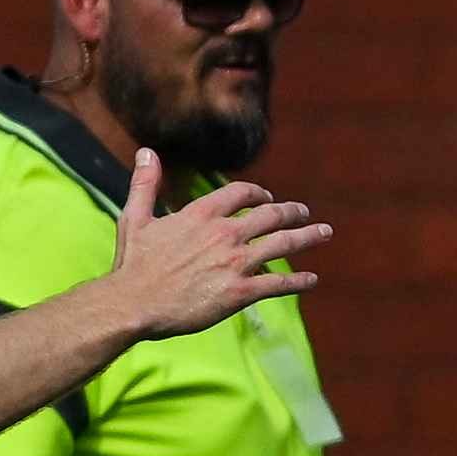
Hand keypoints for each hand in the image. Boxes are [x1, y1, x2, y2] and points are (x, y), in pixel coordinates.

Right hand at [80, 151, 327, 346]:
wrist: (132, 304)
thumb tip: (146, 151)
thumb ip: (146, 184)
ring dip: (309, 236)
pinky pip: (280, 284)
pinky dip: (300, 281)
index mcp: (201, 215)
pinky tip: (313, 279)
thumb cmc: (132, 264)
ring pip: (284, 244)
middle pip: (272, 215)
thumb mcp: (135, 218)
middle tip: (304, 213)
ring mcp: (236, 263)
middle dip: (293, 212)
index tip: (267, 197)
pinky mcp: (241, 292)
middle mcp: (224, 234)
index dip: (259, 193)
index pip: (242, 193)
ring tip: (324, 232)